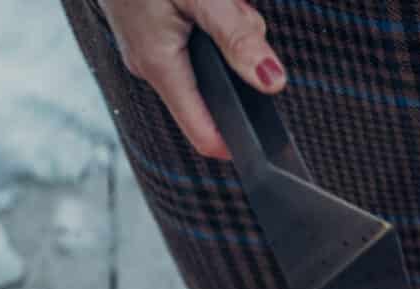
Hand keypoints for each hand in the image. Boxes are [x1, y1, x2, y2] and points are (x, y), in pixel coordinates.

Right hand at [95, 0, 286, 161]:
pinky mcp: (150, 29)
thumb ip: (237, 38)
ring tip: (222, 1)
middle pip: (213, 89)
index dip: (237, 142)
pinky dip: (209, 20)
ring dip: (227, 32)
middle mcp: (149, 64)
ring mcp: (147, 47)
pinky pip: (192, 39)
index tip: (266, 142)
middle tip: (239, 15)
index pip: (204, 133)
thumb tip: (272, 81)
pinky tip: (209, 1)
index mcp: (160, 66)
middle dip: (239, 61)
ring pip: (206, 59)